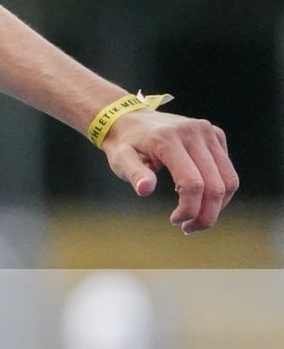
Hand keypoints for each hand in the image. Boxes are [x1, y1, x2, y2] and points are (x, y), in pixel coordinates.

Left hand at [102, 109, 237, 232]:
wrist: (130, 119)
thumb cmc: (124, 144)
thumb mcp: (120, 159)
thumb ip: (133, 173)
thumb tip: (145, 190)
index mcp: (169, 139)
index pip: (192, 183)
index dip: (189, 209)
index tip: (175, 221)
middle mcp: (194, 133)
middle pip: (216, 185)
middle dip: (207, 214)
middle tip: (189, 229)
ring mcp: (208, 132)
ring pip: (228, 179)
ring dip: (217, 206)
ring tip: (197, 219)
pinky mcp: (216, 135)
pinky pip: (227, 170)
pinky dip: (218, 189)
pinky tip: (198, 196)